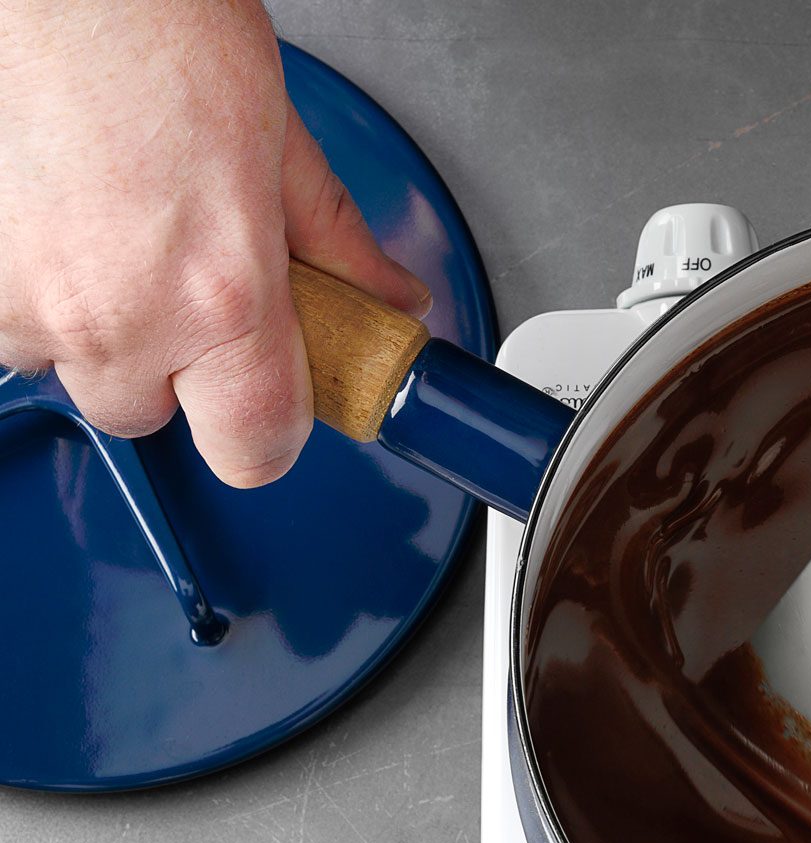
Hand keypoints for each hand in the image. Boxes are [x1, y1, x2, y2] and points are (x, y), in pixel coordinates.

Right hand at [0, 0, 429, 485]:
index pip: (255, 448)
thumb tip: (389, 300)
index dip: (269, 434)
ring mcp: (25, 301)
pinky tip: (62, 221)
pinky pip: (8, 325)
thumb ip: (335, 243)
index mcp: (220, 295)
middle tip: (189, 284)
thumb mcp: (279, 138)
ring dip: (98, 326)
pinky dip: (34, 290)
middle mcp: (118, 316)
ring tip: (117, 232)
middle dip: (176, 368)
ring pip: (71, 369)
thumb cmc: (149, 26)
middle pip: (151, 416)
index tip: (275, 406)